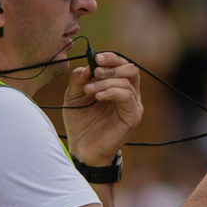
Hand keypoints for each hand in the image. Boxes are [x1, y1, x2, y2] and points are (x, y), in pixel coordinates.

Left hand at [63, 51, 142, 165]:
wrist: (83, 149)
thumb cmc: (80, 124)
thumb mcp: (73, 97)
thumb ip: (78, 80)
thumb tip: (88, 66)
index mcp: (117, 87)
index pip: (122, 65)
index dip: (111, 58)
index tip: (96, 57)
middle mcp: (129, 94)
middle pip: (131, 69)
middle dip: (112, 66)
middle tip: (95, 72)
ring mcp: (133, 105)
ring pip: (128, 81)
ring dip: (107, 81)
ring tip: (89, 89)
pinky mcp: (133, 116)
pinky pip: (127, 96)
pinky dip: (112, 92)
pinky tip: (98, 96)